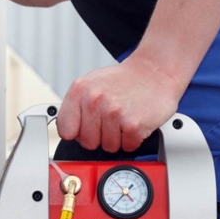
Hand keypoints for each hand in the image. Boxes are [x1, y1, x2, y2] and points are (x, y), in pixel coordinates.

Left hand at [56, 51, 185, 152]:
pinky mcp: (133, 125)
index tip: (86, 128)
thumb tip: (68, 130)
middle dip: (100, 136)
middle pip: (87, 143)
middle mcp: (94, 100)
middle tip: (111, 121)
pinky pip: (128, 147)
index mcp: (79, 90)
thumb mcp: (91, 85)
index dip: (77, 132)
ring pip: (108, 147)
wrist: (154, 71)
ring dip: (119, 138)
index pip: (65, 130)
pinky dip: (134, 139)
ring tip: (124, 118)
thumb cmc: (123, 80)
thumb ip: (76, 106)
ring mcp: (114, 113)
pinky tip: (135, 121)